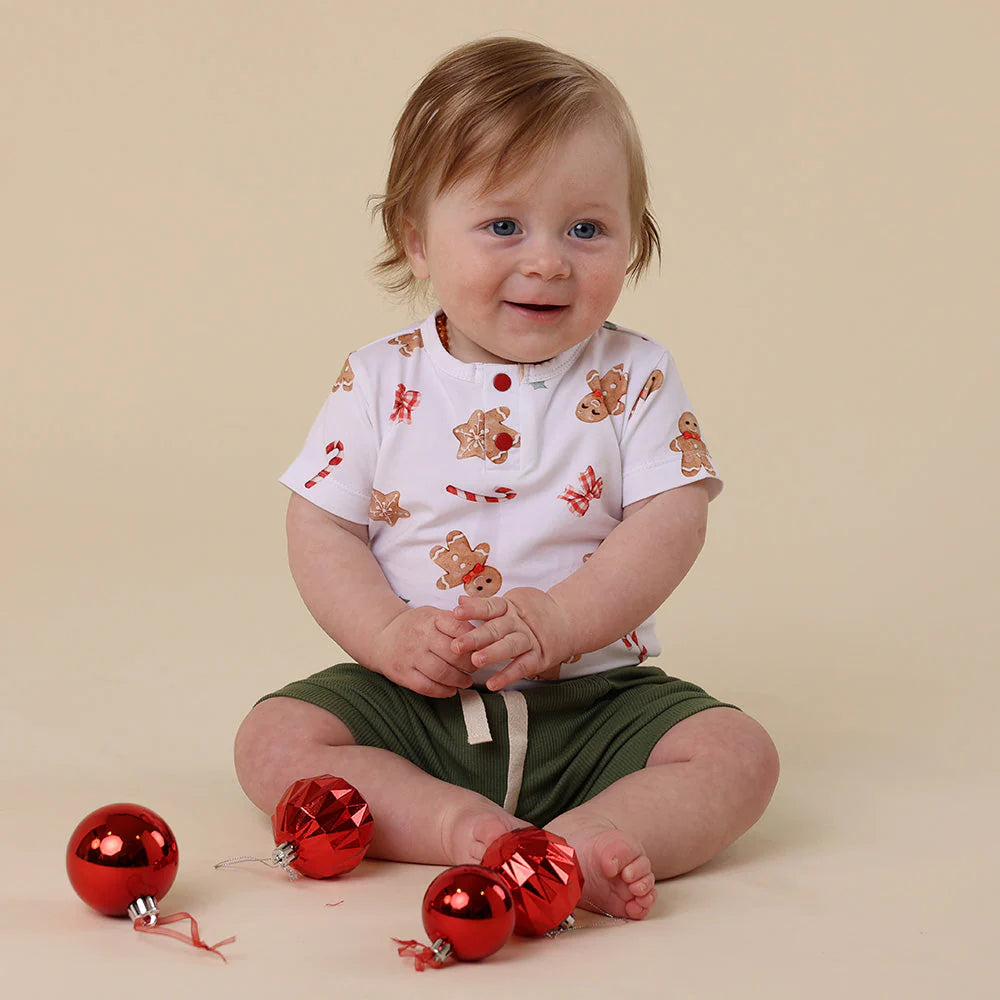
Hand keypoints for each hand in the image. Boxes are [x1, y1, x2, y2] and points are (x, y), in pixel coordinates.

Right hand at [370, 606, 477, 697]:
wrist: (381, 636)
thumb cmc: (415, 626)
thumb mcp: (433, 615)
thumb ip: (455, 622)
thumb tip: (482, 634)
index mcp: (431, 618)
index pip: (459, 629)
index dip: (475, 641)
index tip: (482, 649)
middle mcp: (421, 636)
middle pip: (453, 654)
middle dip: (470, 664)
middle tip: (477, 668)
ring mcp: (410, 655)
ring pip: (441, 672)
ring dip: (459, 680)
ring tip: (466, 681)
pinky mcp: (402, 673)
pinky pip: (426, 686)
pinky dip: (442, 691)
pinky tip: (451, 690)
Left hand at [450, 587, 574, 690]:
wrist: (567, 619)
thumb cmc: (531, 612)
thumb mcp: (510, 603)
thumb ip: (485, 605)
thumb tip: (460, 600)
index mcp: (509, 608)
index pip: (489, 607)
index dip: (472, 609)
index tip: (455, 612)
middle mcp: (518, 623)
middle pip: (495, 629)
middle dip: (475, 637)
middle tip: (456, 645)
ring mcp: (529, 640)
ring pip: (510, 646)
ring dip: (493, 653)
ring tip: (475, 661)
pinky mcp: (539, 657)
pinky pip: (522, 666)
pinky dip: (508, 675)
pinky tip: (492, 684)